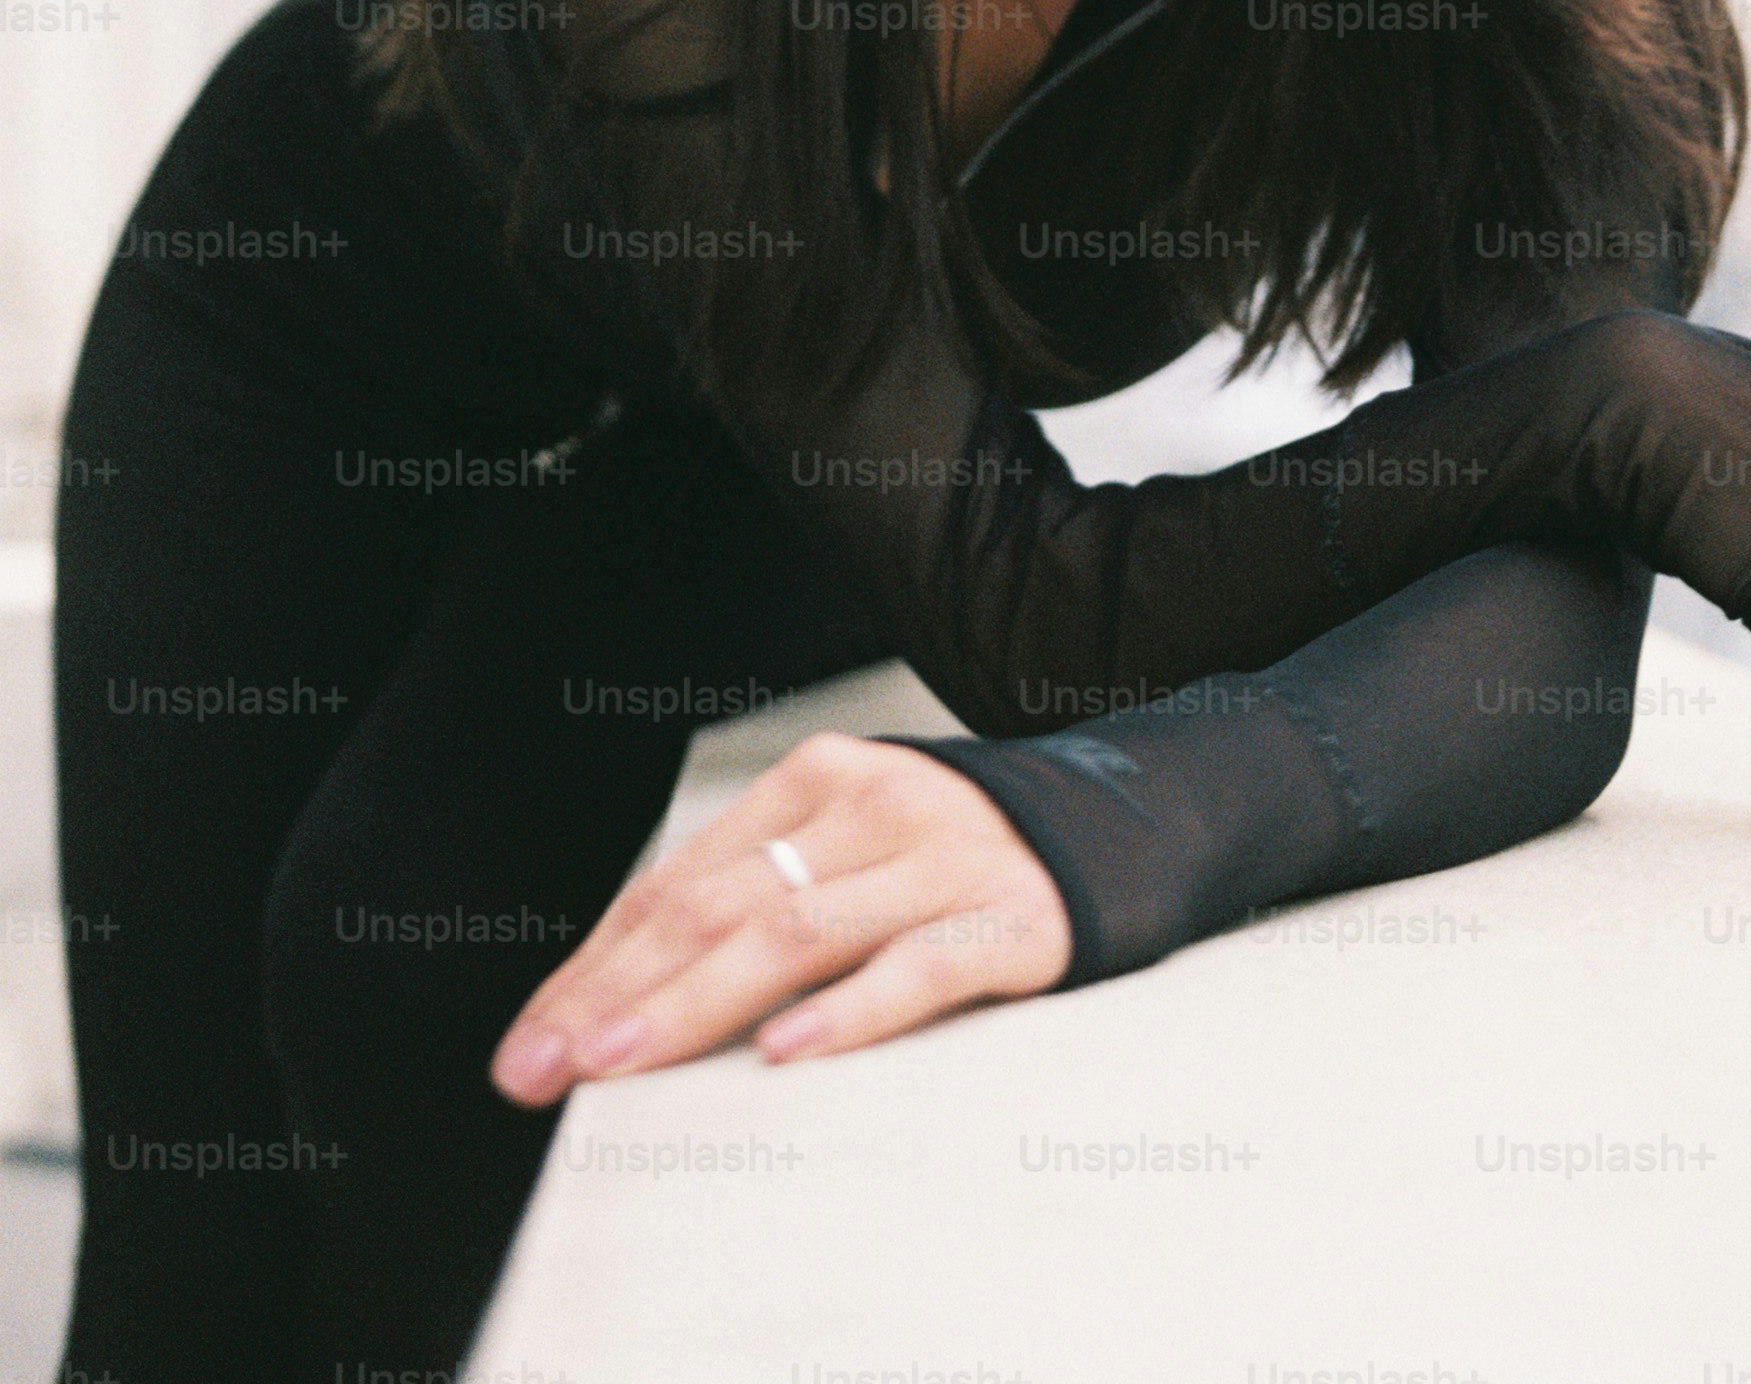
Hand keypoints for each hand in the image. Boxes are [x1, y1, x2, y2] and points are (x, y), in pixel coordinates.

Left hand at [490, 733, 1072, 1102]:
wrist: (1119, 827)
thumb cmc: (946, 861)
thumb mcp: (846, 849)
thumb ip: (756, 898)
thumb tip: (622, 995)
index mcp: (817, 780)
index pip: (679, 882)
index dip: (595, 964)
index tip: (532, 1043)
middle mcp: (873, 805)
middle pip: (720, 905)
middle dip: (617, 993)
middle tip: (544, 1068)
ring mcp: (943, 860)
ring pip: (797, 935)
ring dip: (695, 1006)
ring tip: (623, 1061)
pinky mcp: (1011, 922)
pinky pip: (919, 970)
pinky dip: (848, 1013)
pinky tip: (786, 1053)